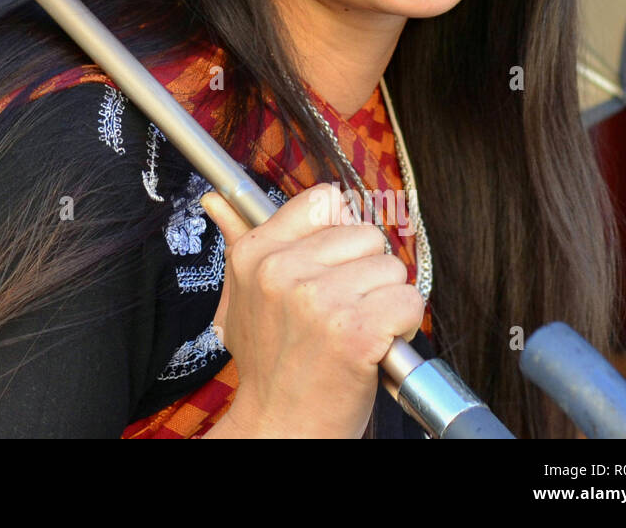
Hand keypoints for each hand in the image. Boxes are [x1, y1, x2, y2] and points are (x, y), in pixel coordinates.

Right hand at [199, 182, 423, 437]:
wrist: (280, 426)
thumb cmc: (269, 363)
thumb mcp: (241, 297)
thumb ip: (239, 240)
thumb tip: (216, 198)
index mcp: (256, 253)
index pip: (323, 201)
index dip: (340, 233)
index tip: (333, 265)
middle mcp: (283, 269)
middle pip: (367, 235)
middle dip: (367, 273)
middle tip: (343, 311)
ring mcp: (320, 299)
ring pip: (392, 268)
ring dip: (386, 302)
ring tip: (357, 331)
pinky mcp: (356, 331)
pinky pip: (409, 301)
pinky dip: (404, 327)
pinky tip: (376, 347)